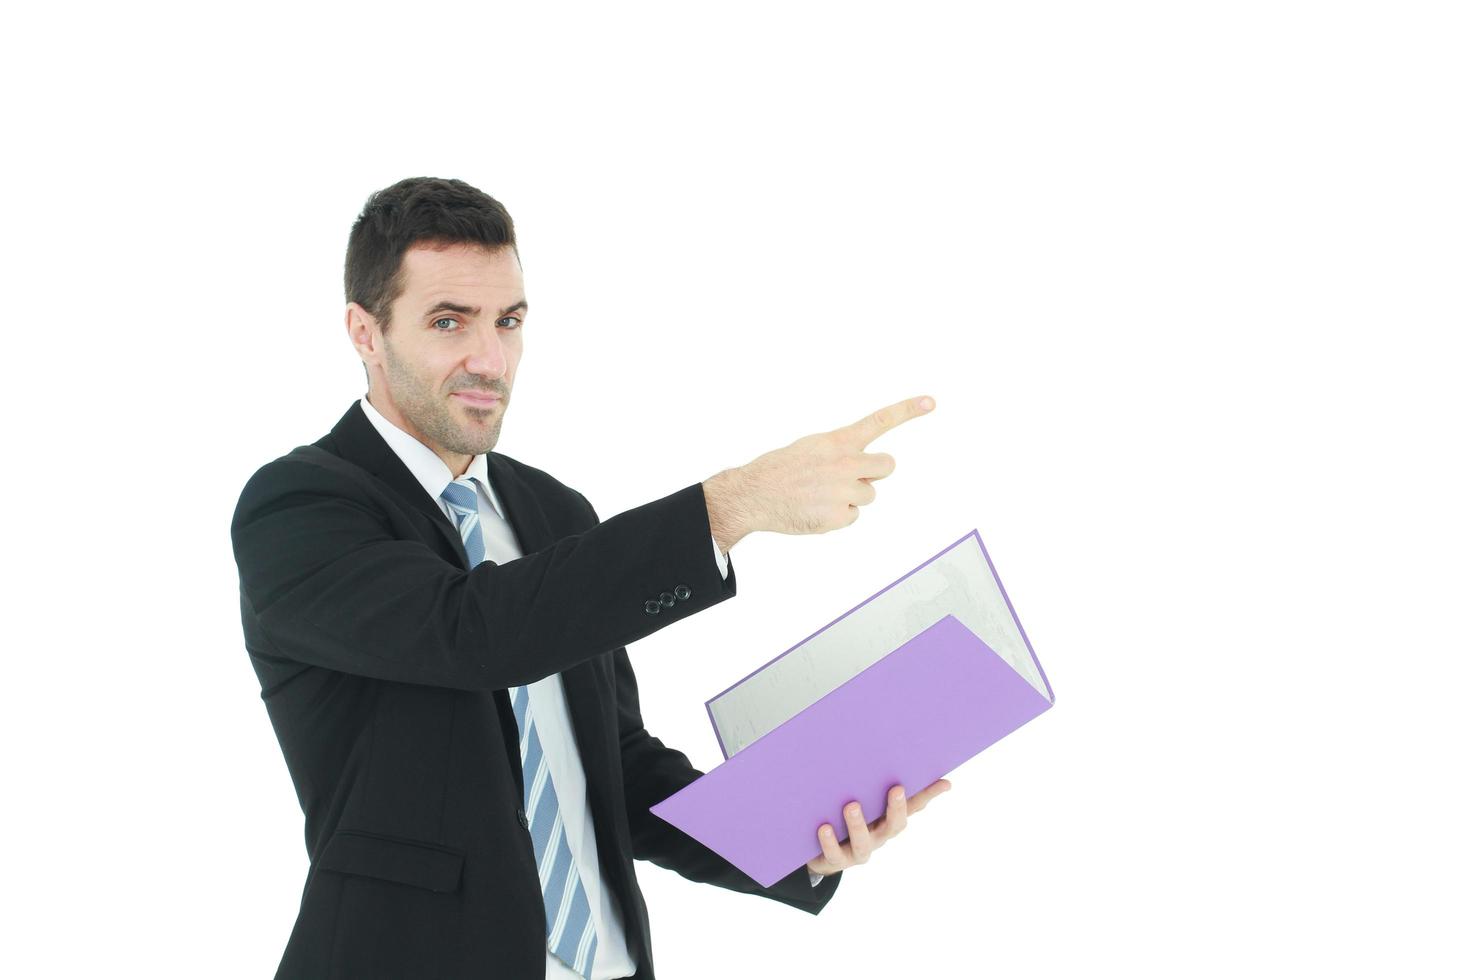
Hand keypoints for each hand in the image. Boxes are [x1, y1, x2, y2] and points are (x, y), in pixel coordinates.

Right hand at [703, 394, 935, 552]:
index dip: (907, 410)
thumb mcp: (812, 448)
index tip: (931, 401)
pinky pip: (852, 516)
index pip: (879, 421)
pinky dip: (837, 517)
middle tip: (852, 477)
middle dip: (875, 473)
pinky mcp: (839, 516)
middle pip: (887, 466)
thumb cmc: (781, 470)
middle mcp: (846, 463)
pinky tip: (815, 510)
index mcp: (838, 442)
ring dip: (851, 497)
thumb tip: (863, 469)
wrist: (754, 494)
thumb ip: (840, 452)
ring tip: (820, 495)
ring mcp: (844, 490)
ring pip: (868, 495)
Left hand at [806, 778, 951, 875]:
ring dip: (858, 824)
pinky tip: (824, 827)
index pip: (914, 806)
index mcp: (888, 819)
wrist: (821, 852)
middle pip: (894, 826)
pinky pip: (834, 854)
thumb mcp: (861, 798)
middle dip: (897, 808)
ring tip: (852, 805)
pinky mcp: (836, 860)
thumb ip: (872, 780)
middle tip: (897, 788)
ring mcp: (859, 850)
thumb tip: (885, 750)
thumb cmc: (845, 817)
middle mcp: (879, 835)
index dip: (929, 795)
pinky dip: (829, 841)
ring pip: (863, 842)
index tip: (944, 782)